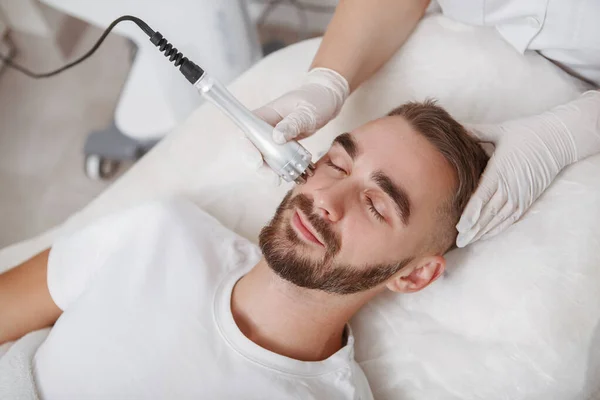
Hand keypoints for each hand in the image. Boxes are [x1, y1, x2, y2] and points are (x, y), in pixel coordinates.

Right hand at [241, 67, 349, 184]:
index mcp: (266, 114)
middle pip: (252, 148)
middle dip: (259, 166)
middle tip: (274, 178)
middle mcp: (265, 127)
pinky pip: (276, 159)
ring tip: (284, 179)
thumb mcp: (307, 111)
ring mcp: (273, 137)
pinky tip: (290, 175)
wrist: (327, 100)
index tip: (257, 160)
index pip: (247, 131)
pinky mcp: (282, 145)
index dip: (247, 147)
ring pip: (263, 157)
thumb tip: (276, 137)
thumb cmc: (316, 100)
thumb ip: (293, 123)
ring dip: (270, 171)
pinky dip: (281, 169)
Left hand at [456, 91, 599, 246]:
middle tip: (458, 241)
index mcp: (500, 171)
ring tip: (468, 241)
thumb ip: (477, 132)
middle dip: (473, 229)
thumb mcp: (500, 130)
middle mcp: (510, 187)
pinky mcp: (527, 199)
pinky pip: (511, 218)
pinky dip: (498, 228)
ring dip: (483, 232)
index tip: (460, 226)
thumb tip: (457, 128)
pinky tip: (486, 235)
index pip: (482, 197)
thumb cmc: (527, 133)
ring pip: (498, 219)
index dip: (471, 213)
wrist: (557, 140)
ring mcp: (520, 195)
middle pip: (488, 213)